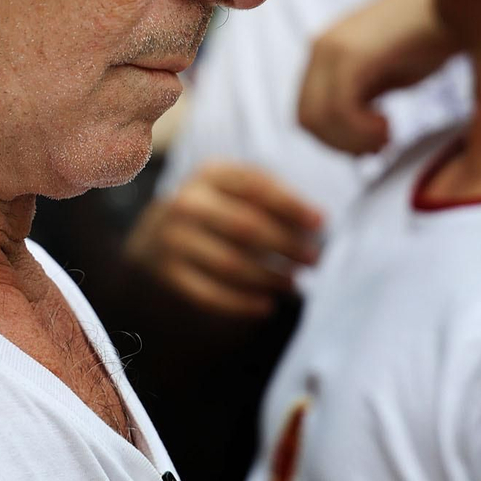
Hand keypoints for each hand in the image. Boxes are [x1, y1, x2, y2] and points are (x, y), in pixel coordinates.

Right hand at [124, 162, 321, 317]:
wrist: (159, 231)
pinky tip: (267, 306)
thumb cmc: (219, 206)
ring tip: (294, 284)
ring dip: (269, 277)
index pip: (256, 188)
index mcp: (210, 174)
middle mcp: (187, 202)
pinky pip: (210, 294)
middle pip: (245, 227)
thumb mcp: (238, 187)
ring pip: (230, 264)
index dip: (291, 205)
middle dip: (286, 245)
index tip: (321, 222)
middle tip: (314, 260)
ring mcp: (174, 238)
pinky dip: (242, 304)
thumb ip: (274, 195)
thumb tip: (316, 224)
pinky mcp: (169, 271)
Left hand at [298, 0, 456, 155]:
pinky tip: (389, 124)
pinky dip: (362, 131)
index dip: (336, 140)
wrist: (460, 1)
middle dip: (343, 145)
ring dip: (354, 140)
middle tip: (380, 146)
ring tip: (388, 133)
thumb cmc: (431, 39)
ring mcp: (332, 49)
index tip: (372, 145)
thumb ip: (362, 99)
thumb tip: (350, 141)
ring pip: (318, 119)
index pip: (307, 112)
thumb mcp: (387, 75)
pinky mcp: (351, 54)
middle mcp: (320, 47)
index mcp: (324, 51)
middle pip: (307, 120)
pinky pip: (339, 110)